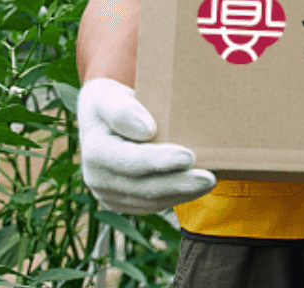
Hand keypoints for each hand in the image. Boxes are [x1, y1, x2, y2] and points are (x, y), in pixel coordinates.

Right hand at [77, 78, 217, 213]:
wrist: (101, 121)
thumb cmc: (111, 103)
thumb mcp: (110, 97)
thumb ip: (123, 110)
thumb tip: (146, 130)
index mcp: (94, 151)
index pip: (130, 161)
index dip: (160, 161)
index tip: (189, 156)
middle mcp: (97, 179)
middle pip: (143, 187)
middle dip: (179, 184)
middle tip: (209, 178)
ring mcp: (109, 194)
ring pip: (150, 201)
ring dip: (182, 194)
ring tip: (209, 182)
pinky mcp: (123, 202)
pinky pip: (152, 205)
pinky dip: (176, 197)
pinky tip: (196, 188)